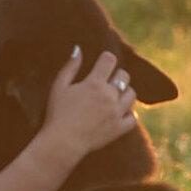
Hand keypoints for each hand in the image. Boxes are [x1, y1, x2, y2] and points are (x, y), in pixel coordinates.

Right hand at [39, 47, 137, 162]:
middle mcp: (109, 96)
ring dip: (124, 92)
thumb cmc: (57, 113)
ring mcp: (116, 112)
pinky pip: (133, 118)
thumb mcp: (59, 86)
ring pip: (132, 94)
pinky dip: (129, 114)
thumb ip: (70, 67)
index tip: (102, 64)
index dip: (106, 59)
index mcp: (94, 83)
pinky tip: (120, 113)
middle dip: (117, 75)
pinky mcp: (119, 128)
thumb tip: (78, 49)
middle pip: (124, 75)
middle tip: (108, 81)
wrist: (63, 142)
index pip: (110, 60)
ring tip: (114, 97)